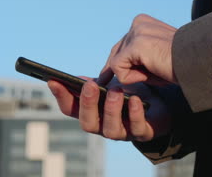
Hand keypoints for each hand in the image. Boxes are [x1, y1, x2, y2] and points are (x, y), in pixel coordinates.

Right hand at [47, 77, 171, 141]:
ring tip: (116, 91)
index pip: (70, 109)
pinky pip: (136, 128)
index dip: (61, 96)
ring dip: (111, 109)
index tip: (53, 80)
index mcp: (92, 113)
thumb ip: (95, 83)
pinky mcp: (142, 133)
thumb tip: (77, 79)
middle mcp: (103, 126)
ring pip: (110, 129)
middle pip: (87, 123)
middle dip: (87, 104)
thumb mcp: (110, 85)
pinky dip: (134, 114)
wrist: (158, 104)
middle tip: (90, 85)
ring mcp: (122, 132)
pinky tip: (135, 100)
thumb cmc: (129, 93)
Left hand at [98, 14, 177, 85]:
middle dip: (115, 70)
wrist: (199, 63)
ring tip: (155, 73)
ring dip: (134, 75)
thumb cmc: (180, 65)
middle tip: (106, 81)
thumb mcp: (153, 58)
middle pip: (116, 52)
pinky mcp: (136, 45)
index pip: (122, 45)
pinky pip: (119, 68)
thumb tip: (114, 70)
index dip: (117, 63)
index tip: (104, 76)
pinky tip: (150, 74)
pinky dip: (132, 77)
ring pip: (118, 62)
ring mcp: (137, 32)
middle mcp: (138, 23)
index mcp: (143, 23)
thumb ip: (136, 59)